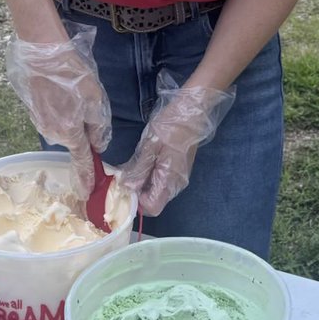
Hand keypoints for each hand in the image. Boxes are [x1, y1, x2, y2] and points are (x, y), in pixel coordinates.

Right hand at [6, 23, 111, 197]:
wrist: (42, 55)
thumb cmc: (72, 76)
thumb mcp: (95, 100)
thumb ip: (98, 127)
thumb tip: (97, 145)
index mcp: (70, 133)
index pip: (81, 163)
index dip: (87, 178)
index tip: (88, 194)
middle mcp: (53, 134)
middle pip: (74, 142)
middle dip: (83, 134)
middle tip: (87, 107)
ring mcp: (40, 123)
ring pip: (64, 129)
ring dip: (72, 120)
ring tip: (74, 94)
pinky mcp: (34, 112)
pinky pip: (54, 120)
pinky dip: (61, 112)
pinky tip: (63, 93)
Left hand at [119, 72, 234, 216]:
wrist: (193, 111)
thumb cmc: (171, 126)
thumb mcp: (150, 145)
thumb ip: (139, 168)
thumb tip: (127, 187)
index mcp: (169, 180)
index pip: (152, 208)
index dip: (136, 203)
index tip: (124, 188)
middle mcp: (177, 183)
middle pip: (155, 201)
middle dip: (138, 193)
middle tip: (125, 176)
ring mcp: (180, 176)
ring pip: (158, 191)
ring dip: (144, 184)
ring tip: (134, 167)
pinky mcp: (180, 168)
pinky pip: (163, 181)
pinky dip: (152, 177)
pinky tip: (146, 161)